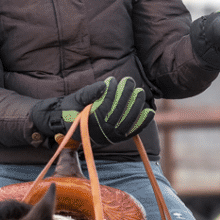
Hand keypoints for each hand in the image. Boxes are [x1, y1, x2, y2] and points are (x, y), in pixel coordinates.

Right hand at [30, 77, 154, 146]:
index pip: (105, 107)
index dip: (111, 93)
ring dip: (136, 106)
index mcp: (90, 124)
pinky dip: (142, 122)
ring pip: (128, 121)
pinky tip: (150, 111)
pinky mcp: (118, 138)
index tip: (113, 80)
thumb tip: (103, 86)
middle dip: (126, 95)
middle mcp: (102, 134)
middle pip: (119, 113)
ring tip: (139, 91)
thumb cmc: (73, 109)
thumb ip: (89, 93)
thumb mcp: (77, 99)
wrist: (70, 125)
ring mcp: (111, 137)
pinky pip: (133, 131)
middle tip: (130, 81)